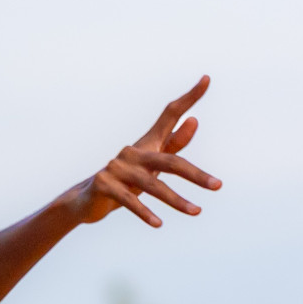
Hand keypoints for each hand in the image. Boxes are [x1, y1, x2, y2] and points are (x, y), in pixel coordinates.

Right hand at [74, 75, 221, 227]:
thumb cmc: (125, 181)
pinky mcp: (104, 185)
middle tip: (218, 186)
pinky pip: (129, 200)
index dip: (189, 97)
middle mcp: (132, 151)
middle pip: (170, 160)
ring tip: (196, 212)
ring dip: (176, 200)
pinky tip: (159, 224)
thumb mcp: (151, 164)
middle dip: (195, 174)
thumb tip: (194, 120)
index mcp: (146, 144)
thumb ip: (173, 144)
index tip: (206, 79)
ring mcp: (116, 167)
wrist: (85, 201)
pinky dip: (145, 213)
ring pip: (152, 184)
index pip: (169, 114)